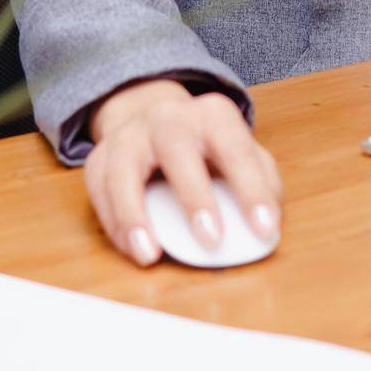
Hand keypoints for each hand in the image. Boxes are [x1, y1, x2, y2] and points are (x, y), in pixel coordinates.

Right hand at [84, 78, 282, 266]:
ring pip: (124, 170)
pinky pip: (100, 192)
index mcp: (212, 115)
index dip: (252, 190)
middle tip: (212, 240)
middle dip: (195, 196)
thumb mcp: (238, 151)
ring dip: (135, 215)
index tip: (264, 230)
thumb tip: (271, 223)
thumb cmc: (206, 147)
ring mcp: (130, 135)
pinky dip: (115, 224)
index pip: (236, 149)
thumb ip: (260, 180)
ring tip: (151, 255)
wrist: (153, 119)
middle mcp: (168, 118)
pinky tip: (135, 249)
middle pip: (177, 149)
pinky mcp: (99, 158)